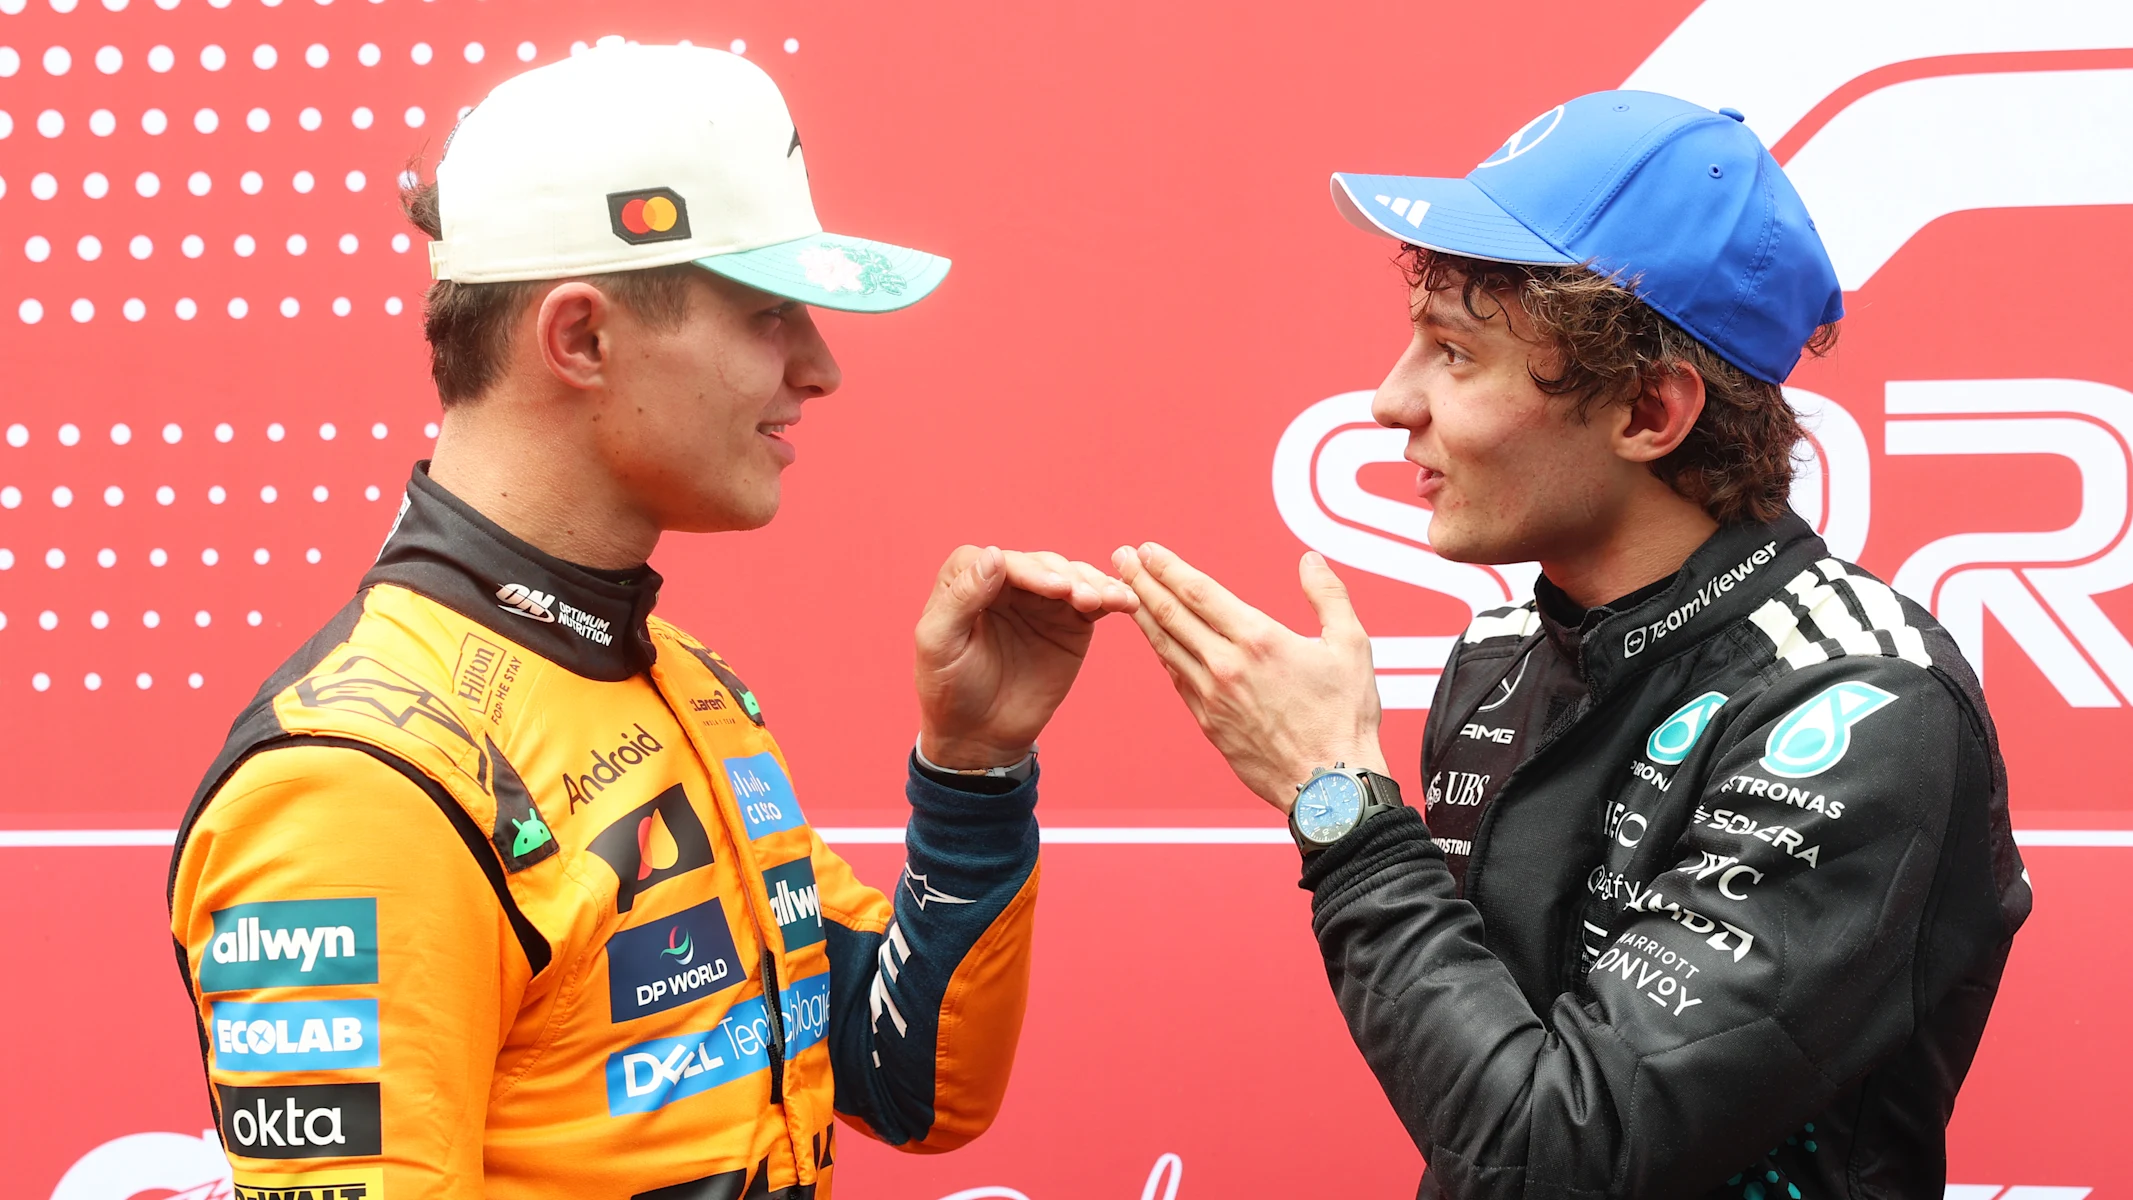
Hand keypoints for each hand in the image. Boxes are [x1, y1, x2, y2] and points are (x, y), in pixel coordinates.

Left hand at [915, 546, 1139, 769]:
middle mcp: (1007, 581)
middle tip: (1084, 598)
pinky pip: (1094, 600)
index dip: (1029, 570)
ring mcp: (1042, 600)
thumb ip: (960, 598)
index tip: (1053, 589)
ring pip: (1072, 576)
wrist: (979, 734)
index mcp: (968, 579)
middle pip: (1042, 564)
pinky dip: (1112, 597)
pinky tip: (1125, 602)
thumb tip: (994, 555)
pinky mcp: (1070, 620)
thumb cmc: (948, 688)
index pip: (1001, 561)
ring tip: (1108, 601)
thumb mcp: (939, 643)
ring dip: (1093, 584)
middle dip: (1066, 578)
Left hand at [1113, 543, 1384, 811]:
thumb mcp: (1351, 646)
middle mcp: (1226, 666)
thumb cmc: (1345, 718)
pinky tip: (1153, 639)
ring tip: (1122, 589)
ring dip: (1141, 614)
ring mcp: (1212, 696)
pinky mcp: (1207, 723)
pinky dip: (1160, 652)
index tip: (1147, 549)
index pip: (1199, 592)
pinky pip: (1175, 677)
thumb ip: (1328, 596)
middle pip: (1171, 614)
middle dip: (1141, 581)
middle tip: (1119, 556)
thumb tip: (1309, 560)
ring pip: (1165, 646)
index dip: (1168, 567)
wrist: (1329, 788)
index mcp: (1258, 640)